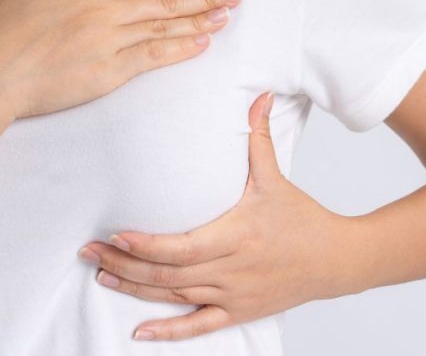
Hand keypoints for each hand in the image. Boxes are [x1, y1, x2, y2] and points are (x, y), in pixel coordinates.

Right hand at [0, 0, 242, 119]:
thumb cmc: (1, 35)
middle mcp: (103, 12)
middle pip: (162, 2)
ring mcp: (108, 41)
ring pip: (164, 28)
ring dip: (199, 21)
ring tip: (226, 16)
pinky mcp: (109, 72)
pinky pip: (153, 57)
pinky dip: (180, 49)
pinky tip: (202, 43)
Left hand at [77, 91, 357, 340]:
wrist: (336, 260)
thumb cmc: (303, 218)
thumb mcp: (276, 177)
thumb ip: (259, 137)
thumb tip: (259, 94)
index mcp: (238, 234)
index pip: (182, 246)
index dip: (145, 244)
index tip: (116, 233)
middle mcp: (232, 269)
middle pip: (168, 273)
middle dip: (124, 263)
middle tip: (89, 250)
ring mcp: (234, 295)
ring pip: (175, 296)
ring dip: (135, 289)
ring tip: (102, 273)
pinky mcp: (239, 312)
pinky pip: (199, 327)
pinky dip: (169, 333)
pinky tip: (141, 333)